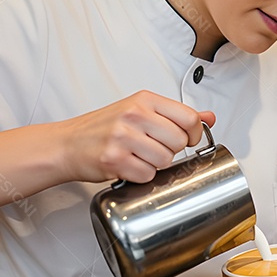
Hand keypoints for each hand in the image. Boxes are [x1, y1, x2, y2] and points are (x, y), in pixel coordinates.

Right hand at [58, 90, 215, 183]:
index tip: (187, 139)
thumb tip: (209, 117)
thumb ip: (175, 114)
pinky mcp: (114, 159)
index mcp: (144, 100)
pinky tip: (128, 166)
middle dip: (171, 151)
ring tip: (138, 157)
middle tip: (153, 149)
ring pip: (165, 160)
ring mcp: (123, 137)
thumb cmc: (102, 128)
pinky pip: (147, 175)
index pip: (189, 117)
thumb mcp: (140, 110)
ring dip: (155, 165)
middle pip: (179, 142)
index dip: (194, 134)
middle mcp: (134, 115)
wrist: (67, 144)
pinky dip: (140, 176)